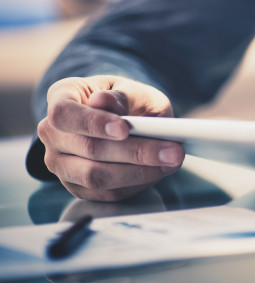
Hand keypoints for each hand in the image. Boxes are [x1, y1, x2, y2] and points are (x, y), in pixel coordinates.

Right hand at [37, 75, 184, 201]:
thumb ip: (121, 96)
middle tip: (173, 150)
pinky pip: (106, 193)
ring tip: (172, 160)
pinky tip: (161, 171)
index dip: (92, 123)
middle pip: (87, 149)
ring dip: (139, 172)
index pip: (64, 113)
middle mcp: (53, 132)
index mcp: (62, 97)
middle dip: (134, 152)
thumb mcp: (132, 89)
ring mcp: (61, 163)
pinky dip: (137, 183)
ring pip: (95, 176)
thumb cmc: (128, 99)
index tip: (124, 128)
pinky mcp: (78, 186)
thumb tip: (101, 101)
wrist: (129, 117)